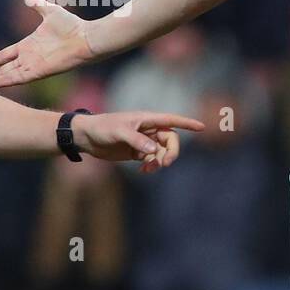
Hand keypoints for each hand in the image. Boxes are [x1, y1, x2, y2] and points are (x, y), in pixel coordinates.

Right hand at [0, 0, 95, 90]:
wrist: (85, 37)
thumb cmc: (72, 26)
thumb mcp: (50, 11)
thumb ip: (37, 4)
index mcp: (28, 46)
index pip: (4, 56)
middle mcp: (28, 58)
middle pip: (2, 70)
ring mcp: (32, 66)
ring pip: (7, 77)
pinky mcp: (38, 72)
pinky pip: (17, 78)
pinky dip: (5, 82)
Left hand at [72, 111, 205, 171]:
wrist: (87, 137)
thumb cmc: (102, 128)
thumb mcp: (119, 132)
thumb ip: (137, 141)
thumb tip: (153, 151)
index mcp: (146, 119)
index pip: (171, 120)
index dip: (187, 123)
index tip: (202, 127)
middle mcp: (148, 129)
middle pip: (170, 140)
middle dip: (171, 152)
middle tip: (164, 163)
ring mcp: (143, 141)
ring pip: (161, 151)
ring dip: (159, 161)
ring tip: (148, 169)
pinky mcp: (137, 152)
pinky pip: (152, 159)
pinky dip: (152, 165)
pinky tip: (143, 170)